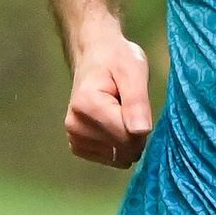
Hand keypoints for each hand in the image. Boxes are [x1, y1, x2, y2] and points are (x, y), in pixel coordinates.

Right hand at [64, 26, 154, 170]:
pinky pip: (110, 158)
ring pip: (118, 157)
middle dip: (135, 133)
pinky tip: (112, 123)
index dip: (141, 125)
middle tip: (129, 106)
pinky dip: (117, 145)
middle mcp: (75, 125)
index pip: (127, 137)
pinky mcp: (77, 145)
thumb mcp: (133, 71)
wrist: (95, 56)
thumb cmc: (116, 60)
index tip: (136, 103)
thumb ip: (137, 102)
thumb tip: (141, 132)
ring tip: (119, 111)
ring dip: (126, 138)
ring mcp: (74, 137)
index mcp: (86, 106)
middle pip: (122, 150)